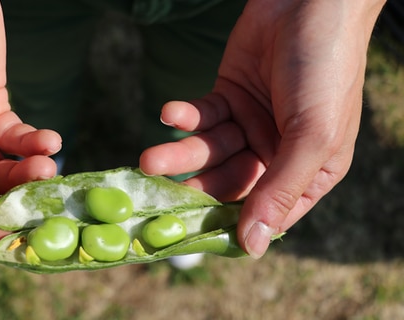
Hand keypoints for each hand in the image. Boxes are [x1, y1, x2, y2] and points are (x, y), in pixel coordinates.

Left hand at [140, 0, 385, 257]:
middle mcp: (276, 153)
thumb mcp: (311, 135)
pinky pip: (202, 116)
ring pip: (209, 151)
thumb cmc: (324, 70)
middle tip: (159, 190)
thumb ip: (280, 190)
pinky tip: (170, 112)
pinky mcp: (227, 98)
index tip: (190, 233)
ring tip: (149, 160)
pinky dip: (185, 116)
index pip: (266, 212)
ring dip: (179, 154)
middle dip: (195, 185)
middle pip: (229, 183)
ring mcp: (250, 125)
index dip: (231, 224)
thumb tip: (254, 247)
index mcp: (309, 171)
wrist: (309, 1)